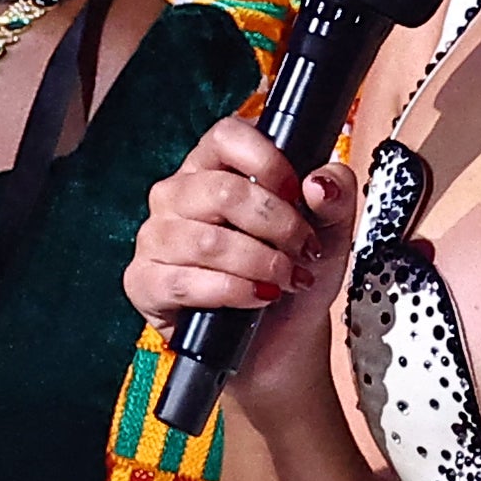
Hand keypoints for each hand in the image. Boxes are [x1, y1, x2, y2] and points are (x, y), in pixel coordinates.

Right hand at [125, 118, 359, 417]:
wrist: (282, 344)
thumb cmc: (294, 279)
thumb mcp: (330, 233)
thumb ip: (336, 194)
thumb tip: (318, 182)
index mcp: (215, 168)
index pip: (226, 136)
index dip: (266, 161)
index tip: (298, 194)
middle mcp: (178, 196)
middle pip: (221, 191)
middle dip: (277, 226)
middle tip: (302, 251)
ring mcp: (156, 239)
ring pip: (208, 240)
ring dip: (260, 264)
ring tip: (285, 280)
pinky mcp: (144, 282)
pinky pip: (185, 281)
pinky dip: (232, 292)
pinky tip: (255, 299)